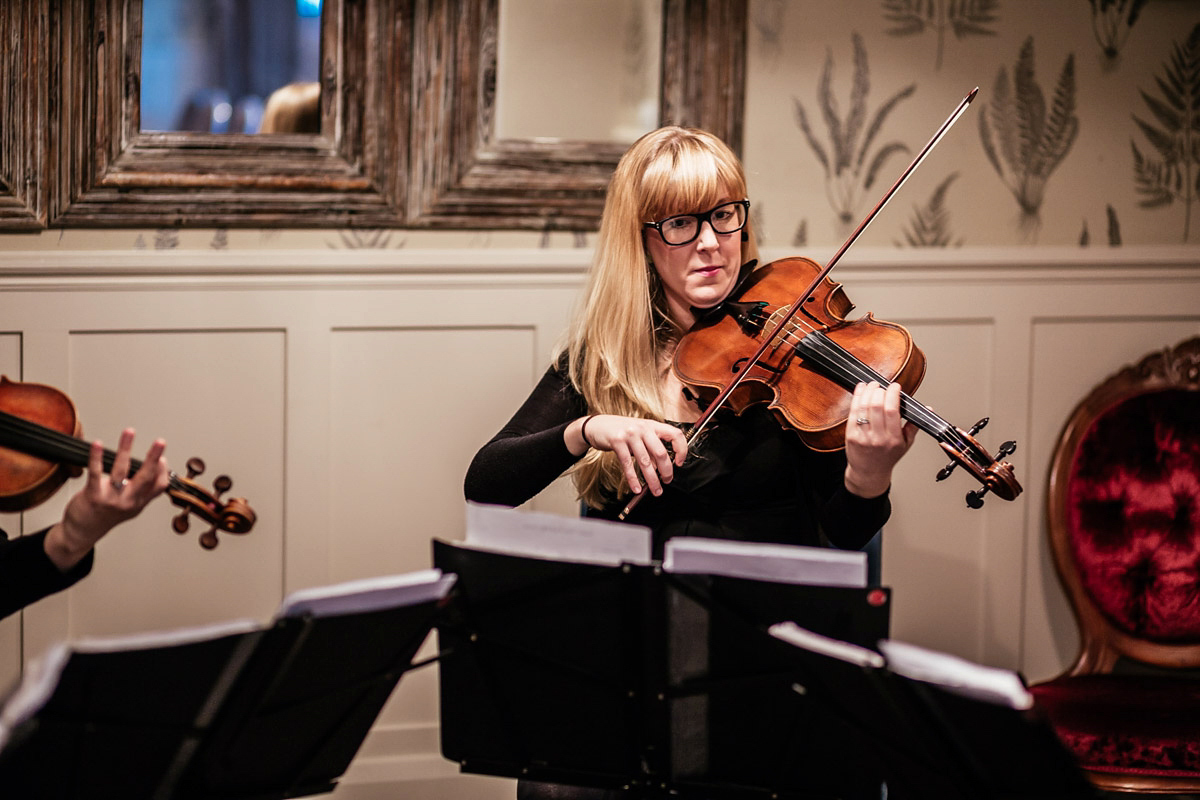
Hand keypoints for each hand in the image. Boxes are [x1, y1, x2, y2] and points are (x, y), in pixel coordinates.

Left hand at [43, 429, 169, 570]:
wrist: (82, 533)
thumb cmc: (105, 516)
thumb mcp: (130, 506)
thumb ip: (142, 489)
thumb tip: (154, 467)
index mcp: (139, 503)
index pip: (159, 485)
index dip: (162, 470)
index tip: (162, 456)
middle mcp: (128, 501)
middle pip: (146, 476)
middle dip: (153, 457)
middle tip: (160, 442)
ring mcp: (111, 499)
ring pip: (121, 470)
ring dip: (126, 448)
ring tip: (129, 432)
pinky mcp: (93, 495)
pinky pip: (96, 473)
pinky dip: (96, 457)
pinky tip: (97, 445)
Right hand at [567, 414, 687, 496]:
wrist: (596, 425)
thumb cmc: (620, 431)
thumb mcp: (639, 434)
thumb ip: (650, 447)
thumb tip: (661, 466)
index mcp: (652, 425)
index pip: (675, 434)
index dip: (681, 449)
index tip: (679, 462)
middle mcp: (643, 428)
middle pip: (661, 452)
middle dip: (666, 471)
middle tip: (667, 481)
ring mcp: (630, 434)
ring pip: (645, 461)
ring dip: (652, 479)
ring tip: (655, 490)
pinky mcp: (617, 441)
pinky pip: (628, 464)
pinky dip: (633, 479)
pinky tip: (636, 488)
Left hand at [844, 381, 917, 497]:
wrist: (869, 473)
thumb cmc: (887, 457)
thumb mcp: (906, 444)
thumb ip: (914, 425)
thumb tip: (928, 409)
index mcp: (894, 438)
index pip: (893, 410)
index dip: (893, 394)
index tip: (895, 386)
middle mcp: (878, 437)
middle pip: (877, 406)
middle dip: (879, 391)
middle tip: (882, 386)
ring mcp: (863, 436)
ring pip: (863, 408)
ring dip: (867, 392)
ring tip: (871, 385)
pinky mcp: (850, 435)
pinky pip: (853, 413)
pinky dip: (856, 398)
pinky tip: (860, 391)